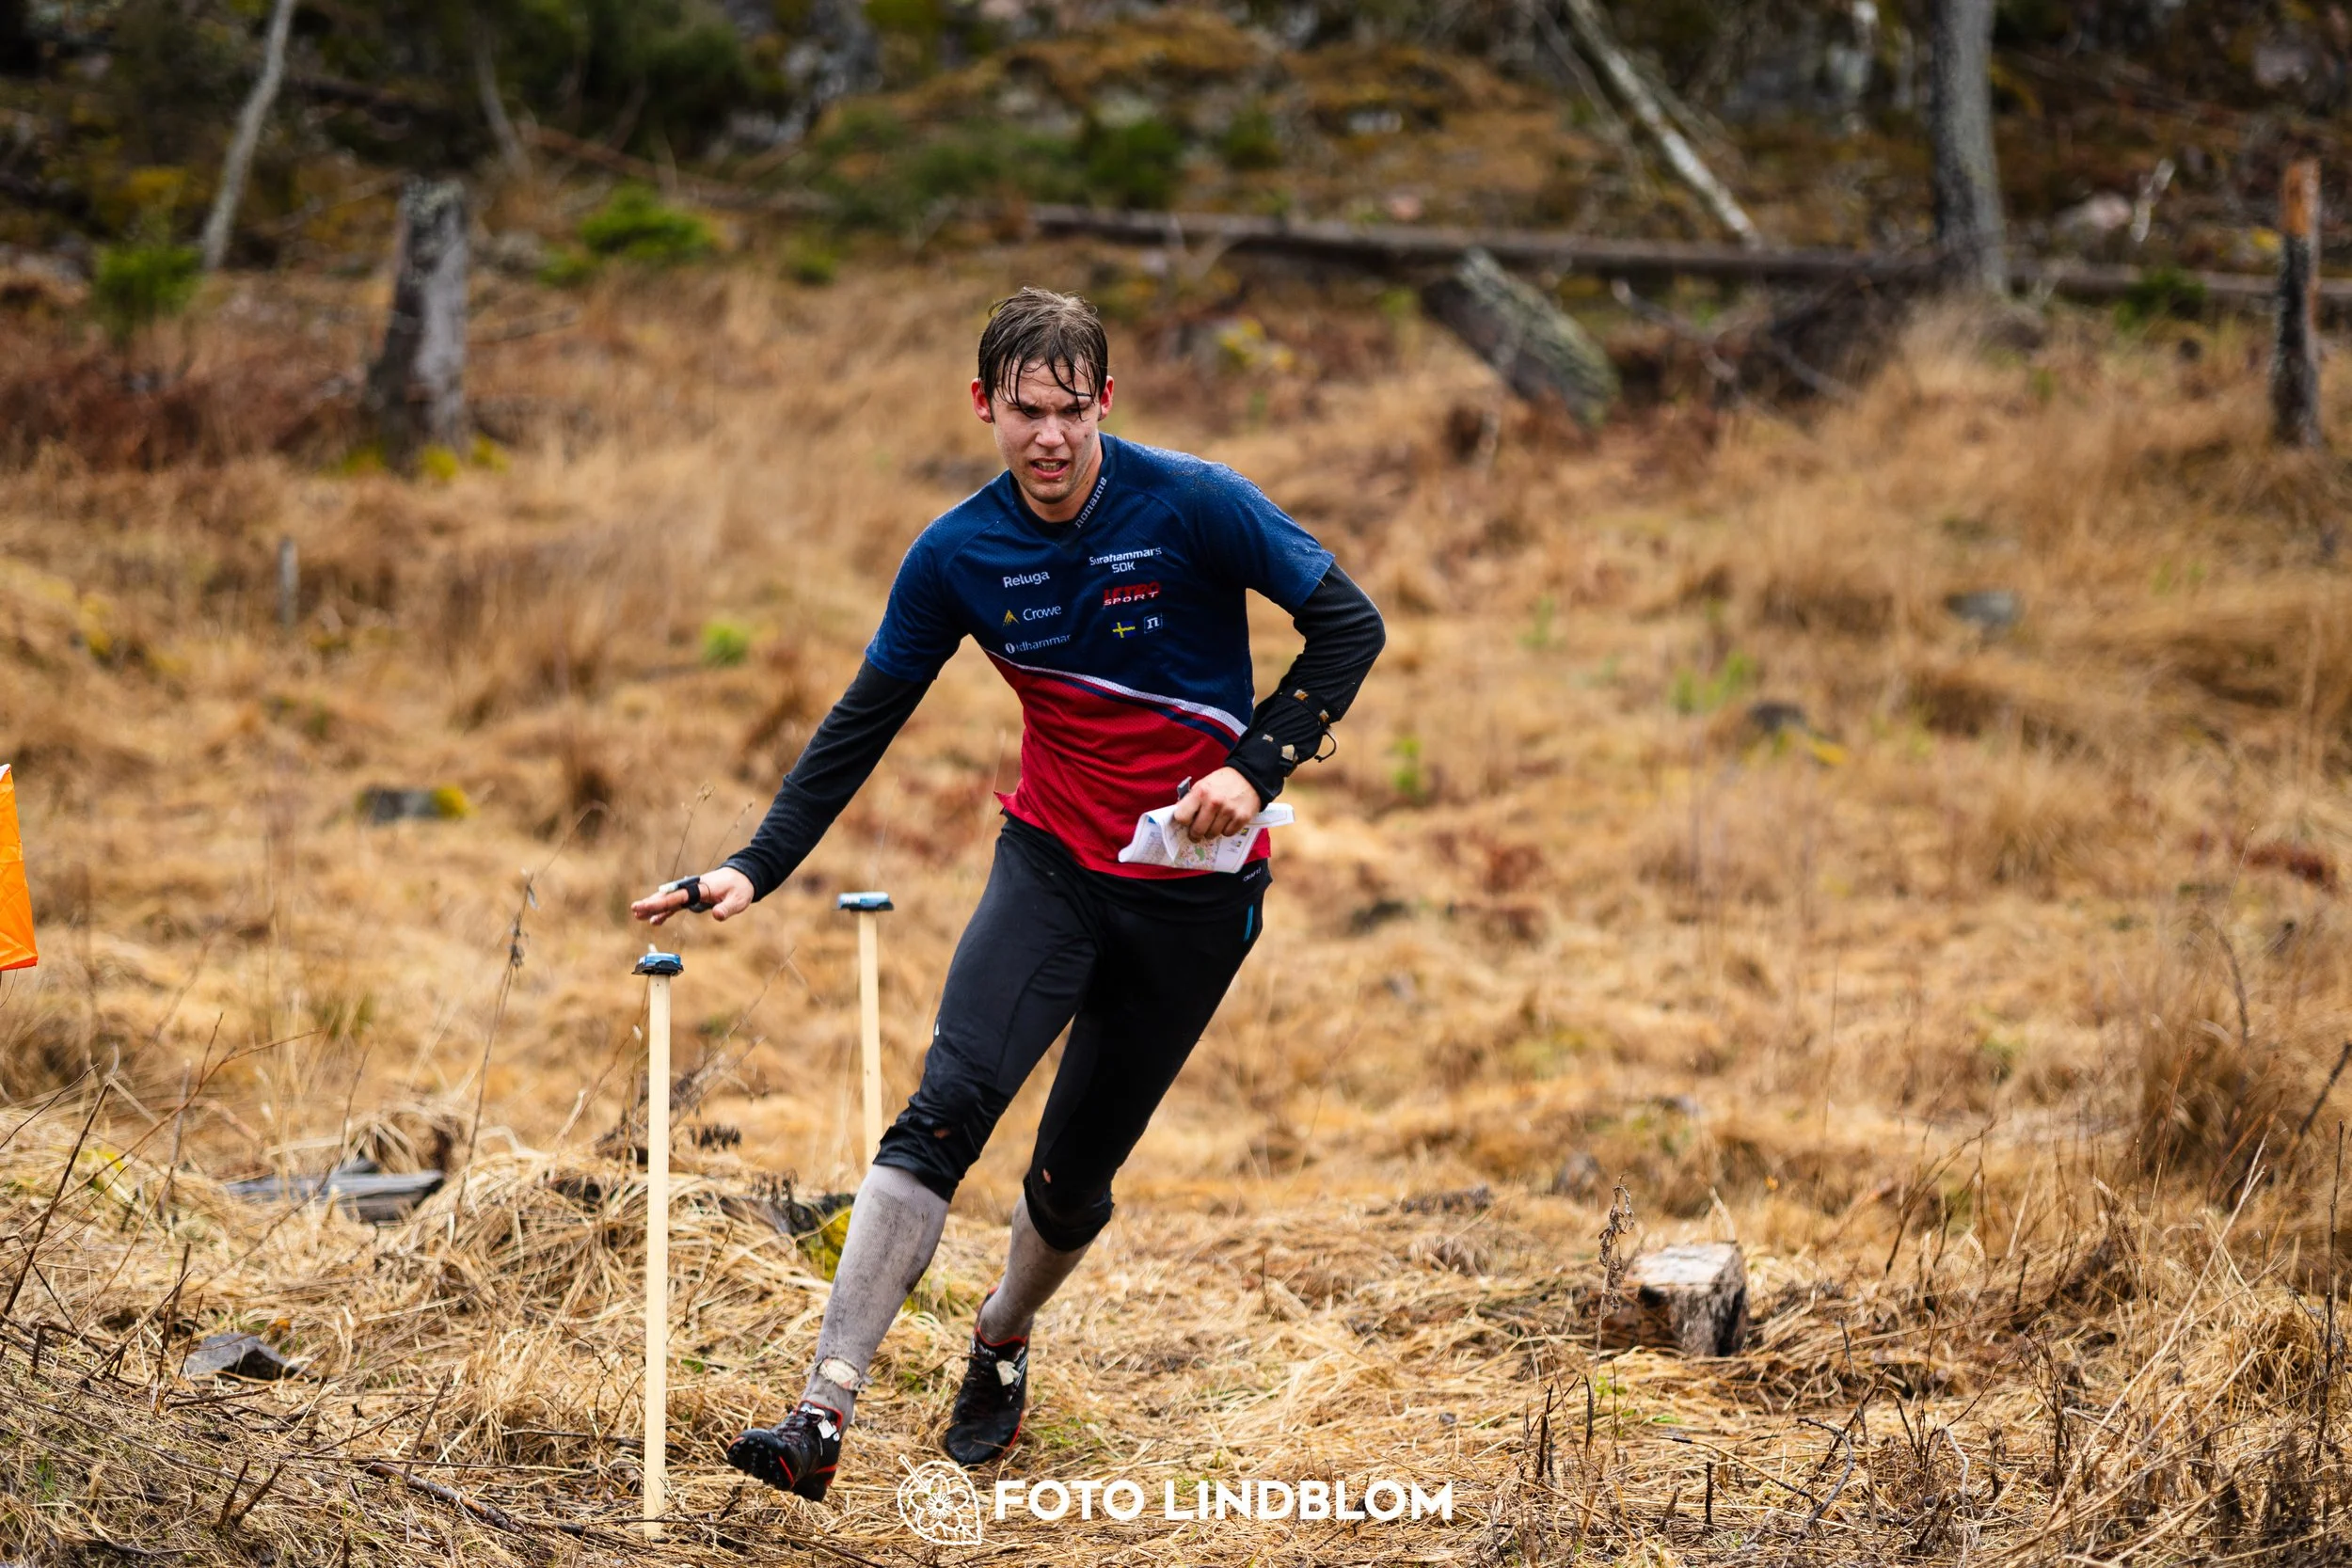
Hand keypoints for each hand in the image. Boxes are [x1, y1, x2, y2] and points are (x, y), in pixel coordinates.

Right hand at [631, 866, 754, 925]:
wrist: (743, 877)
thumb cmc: (741, 888)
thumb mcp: (738, 900)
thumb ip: (727, 908)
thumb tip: (717, 916)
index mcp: (701, 887)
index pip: (679, 896)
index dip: (662, 903)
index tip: (647, 906)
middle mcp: (692, 889)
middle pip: (668, 896)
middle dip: (651, 903)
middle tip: (634, 909)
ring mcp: (691, 893)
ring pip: (668, 900)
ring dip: (653, 907)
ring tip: (636, 914)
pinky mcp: (692, 899)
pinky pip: (674, 906)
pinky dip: (664, 912)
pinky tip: (653, 921)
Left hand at [1170, 766, 1262, 842]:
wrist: (1249, 776)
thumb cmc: (1222, 782)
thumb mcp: (1203, 785)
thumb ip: (1191, 800)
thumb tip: (1180, 817)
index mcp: (1200, 792)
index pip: (1182, 817)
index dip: (1184, 821)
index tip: (1188, 821)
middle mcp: (1213, 802)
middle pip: (1197, 831)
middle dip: (1196, 834)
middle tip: (1197, 833)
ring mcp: (1228, 811)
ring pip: (1212, 834)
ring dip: (1212, 832)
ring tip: (1215, 823)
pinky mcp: (1241, 818)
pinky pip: (1227, 833)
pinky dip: (1226, 830)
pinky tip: (1227, 821)